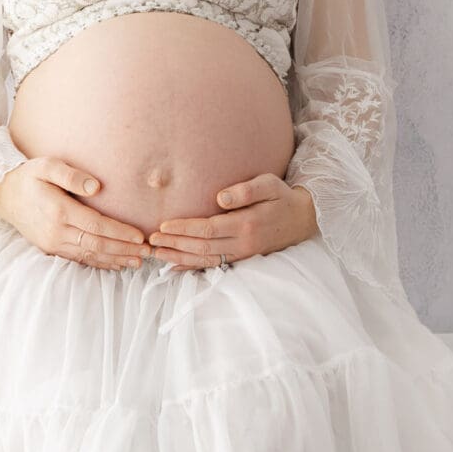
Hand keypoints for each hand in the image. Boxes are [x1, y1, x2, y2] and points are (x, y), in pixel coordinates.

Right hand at [0, 156, 150, 270]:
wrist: (3, 195)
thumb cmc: (28, 176)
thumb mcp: (46, 166)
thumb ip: (70, 175)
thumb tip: (95, 187)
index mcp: (59, 211)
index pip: (97, 226)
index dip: (120, 233)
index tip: (140, 236)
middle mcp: (56, 232)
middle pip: (97, 244)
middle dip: (124, 249)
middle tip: (148, 252)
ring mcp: (53, 243)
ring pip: (90, 255)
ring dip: (115, 259)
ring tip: (137, 261)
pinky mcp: (51, 248)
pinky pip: (79, 259)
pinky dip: (99, 263)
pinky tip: (115, 264)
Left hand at [146, 176, 318, 271]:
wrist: (302, 220)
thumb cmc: (281, 198)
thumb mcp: (270, 184)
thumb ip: (246, 190)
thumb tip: (221, 197)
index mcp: (246, 225)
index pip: (208, 229)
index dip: (183, 229)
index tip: (163, 225)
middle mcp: (242, 244)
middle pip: (201, 248)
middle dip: (174, 244)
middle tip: (150, 240)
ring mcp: (241, 254)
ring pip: (204, 260)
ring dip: (178, 258)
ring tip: (156, 254)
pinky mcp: (241, 258)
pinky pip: (212, 266)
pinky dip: (192, 267)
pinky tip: (175, 266)